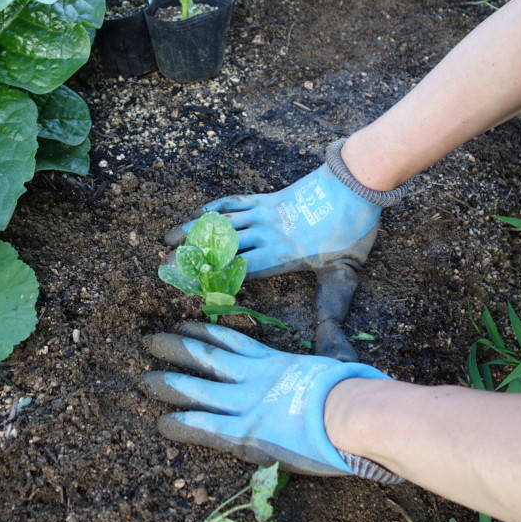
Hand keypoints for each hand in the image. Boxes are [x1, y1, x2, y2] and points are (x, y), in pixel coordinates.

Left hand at [141, 322, 401, 482]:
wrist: (351, 412)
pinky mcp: (244, 431)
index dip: (204, 331)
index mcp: (273, 361)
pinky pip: (205, 426)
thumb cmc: (351, 391)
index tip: (184, 323)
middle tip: (149, 341)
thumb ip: (328, 359)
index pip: (230, 340)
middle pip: (205, 356)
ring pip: (197, 387)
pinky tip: (162, 424)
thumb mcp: (334, 364)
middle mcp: (253, 377)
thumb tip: (345, 360)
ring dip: (168, 382)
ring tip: (144, 378)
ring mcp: (246, 402)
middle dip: (175, 347)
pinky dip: (182, 424)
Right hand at [165, 140, 402, 358]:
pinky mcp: (267, 197)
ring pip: (220, 223)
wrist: (355, 182)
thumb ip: (334, 303)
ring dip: (192, 230)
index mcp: (280, 254)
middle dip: (190, 255)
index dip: (211, 278)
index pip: (238, 270)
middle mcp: (265, 234)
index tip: (189, 288)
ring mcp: (264, 213)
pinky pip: (234, 202)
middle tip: (164, 263)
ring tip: (168, 237)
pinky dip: (214, 208)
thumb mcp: (345, 272)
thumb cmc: (352, 229)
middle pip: (220, 246)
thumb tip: (335, 339)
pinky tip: (199, 214)